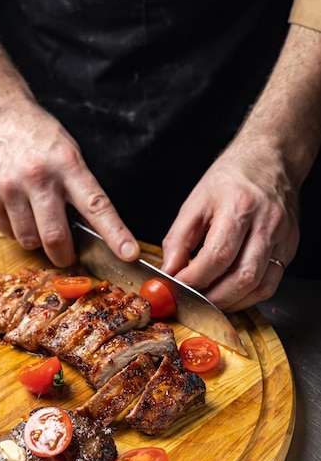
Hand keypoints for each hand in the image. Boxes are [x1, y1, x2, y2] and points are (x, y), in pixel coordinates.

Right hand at [0, 99, 139, 266]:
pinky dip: (17, 231)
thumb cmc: (38, 136)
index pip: (96, 206)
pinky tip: (19, 211)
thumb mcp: (69, 153)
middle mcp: (38, 177)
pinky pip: (7, 232)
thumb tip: (92, 230)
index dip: (115, 234)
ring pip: (29, 240)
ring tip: (38, 220)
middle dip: (65, 255)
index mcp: (67, 165)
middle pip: (55, 236)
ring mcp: (10, 188)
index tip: (128, 253)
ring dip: (38, 241)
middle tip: (67, 255)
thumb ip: (79, 188)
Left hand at [161, 139, 299, 310]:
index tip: (177, 285)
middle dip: (214, 297)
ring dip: (232, 301)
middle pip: (243, 276)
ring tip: (210, 300)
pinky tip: (231, 293)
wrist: (270, 159)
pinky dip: (249, 295)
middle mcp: (266, 223)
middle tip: (192, 300)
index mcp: (240, 206)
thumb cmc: (231, 178)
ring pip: (261, 286)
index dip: (195, 278)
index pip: (218, 255)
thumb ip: (178, 239)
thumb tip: (169, 271)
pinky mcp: (290, 247)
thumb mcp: (195, 201)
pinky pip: (271, 283)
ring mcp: (283, 237)